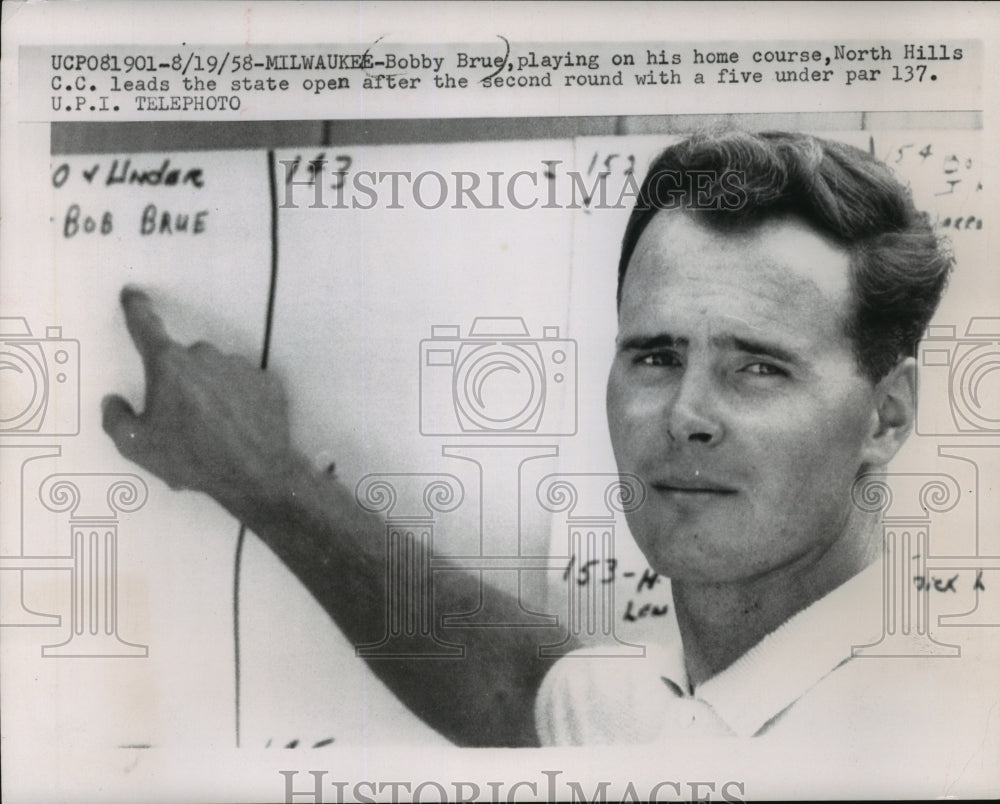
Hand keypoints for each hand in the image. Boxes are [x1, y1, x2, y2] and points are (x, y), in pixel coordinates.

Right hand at [103, 287, 300, 508]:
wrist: (255, 475)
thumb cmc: (192, 458)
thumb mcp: (136, 446)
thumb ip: (116, 419)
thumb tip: (114, 401)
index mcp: (169, 365)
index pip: (146, 327)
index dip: (137, 309)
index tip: (134, 294)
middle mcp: (206, 356)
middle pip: (184, 361)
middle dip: (181, 384)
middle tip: (184, 422)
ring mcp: (240, 367)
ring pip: (216, 373)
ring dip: (211, 393)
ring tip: (214, 431)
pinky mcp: (267, 382)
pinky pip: (245, 386)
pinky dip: (240, 402)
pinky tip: (239, 428)